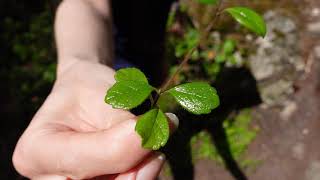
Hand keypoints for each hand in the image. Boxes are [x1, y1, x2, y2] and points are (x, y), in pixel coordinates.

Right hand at [13, 60, 176, 179]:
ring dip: (140, 178)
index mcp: (35, 150)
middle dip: (132, 176)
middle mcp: (48, 177)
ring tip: (154, 155)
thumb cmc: (89, 89)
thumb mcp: (104, 96)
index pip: (82, 162)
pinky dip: (141, 179)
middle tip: (156, 154)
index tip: (156, 124)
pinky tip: (149, 163)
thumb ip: (124, 125)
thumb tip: (154, 139)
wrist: (85, 95)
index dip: (124, 148)